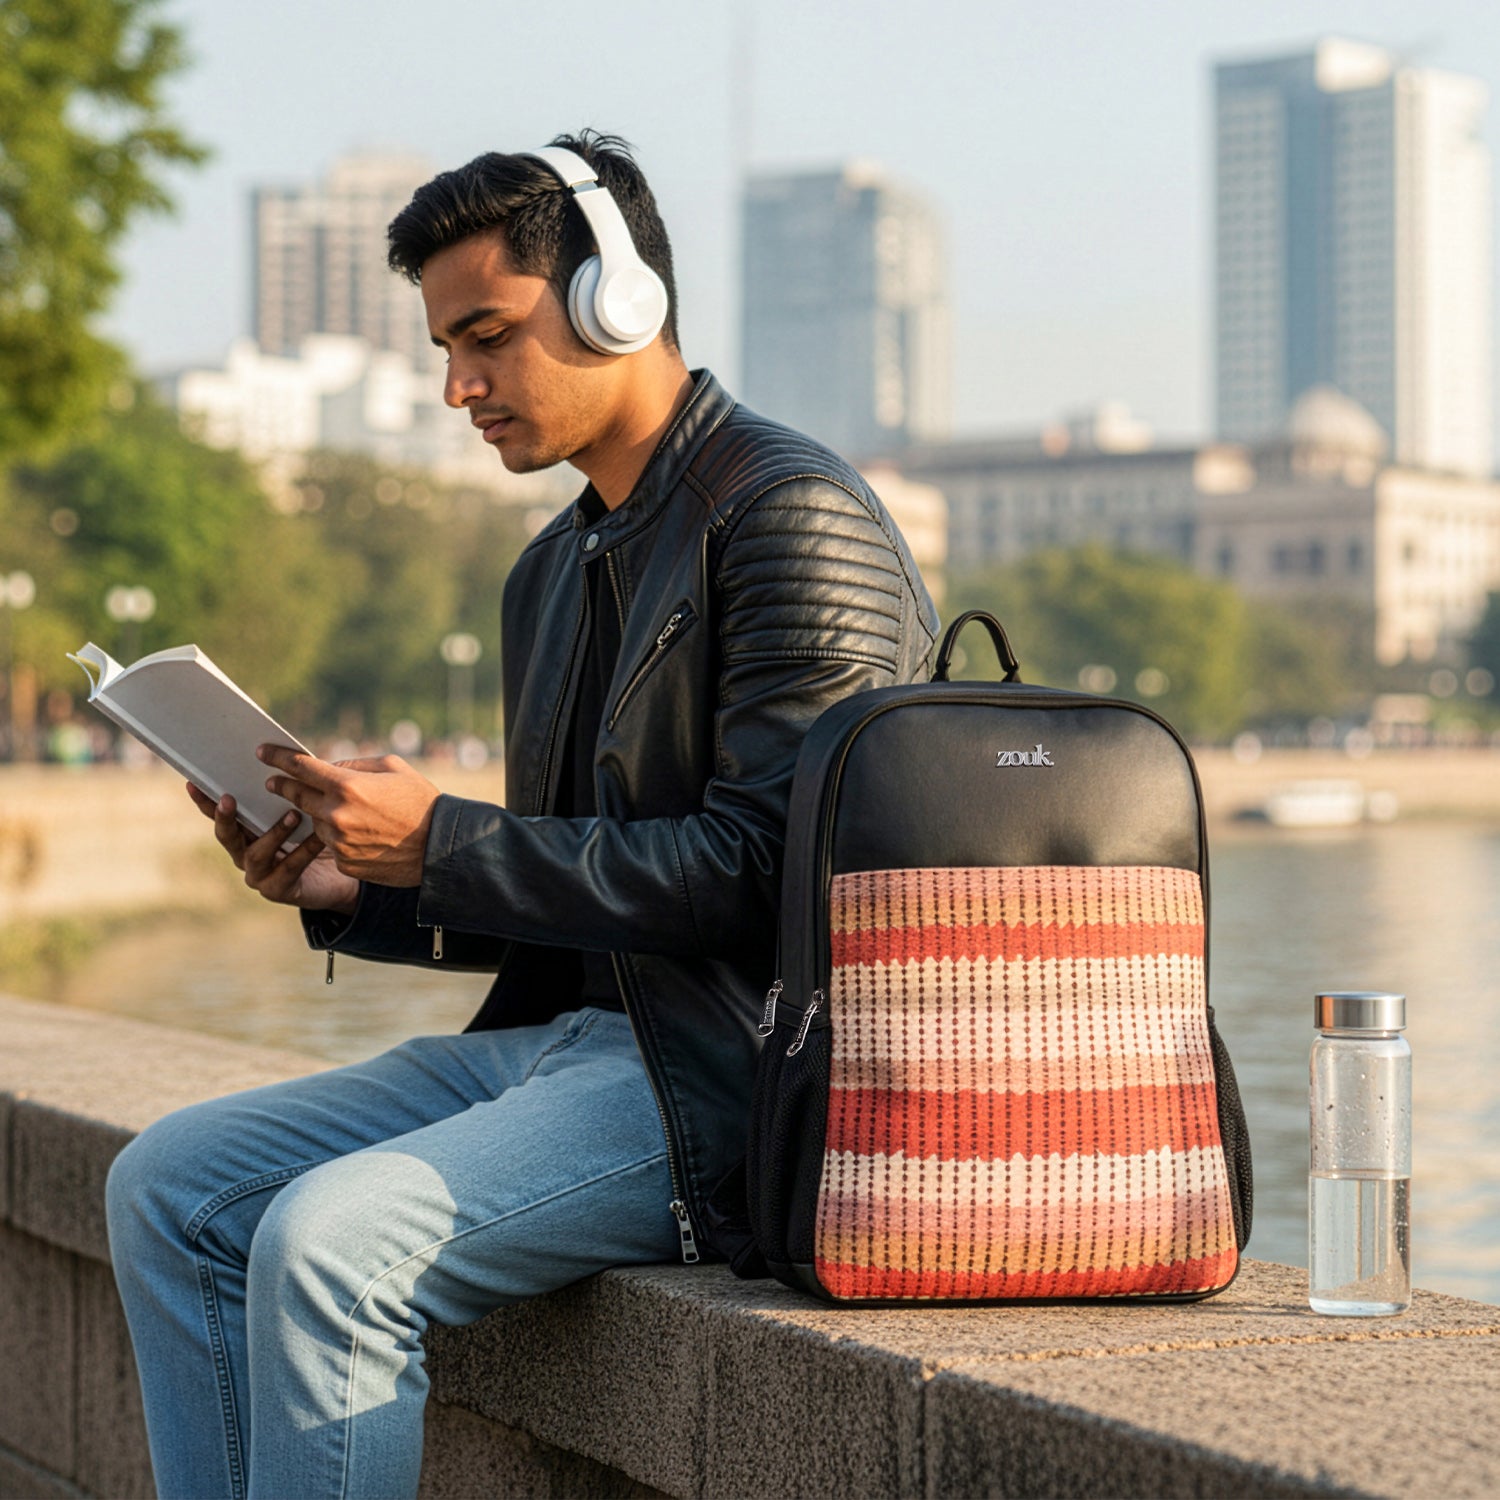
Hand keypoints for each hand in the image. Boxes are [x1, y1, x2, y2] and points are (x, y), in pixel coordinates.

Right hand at [187, 783, 360, 912]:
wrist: (343, 873)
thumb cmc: (321, 833)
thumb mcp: (308, 807)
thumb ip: (295, 789)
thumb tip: (294, 756)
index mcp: (245, 830)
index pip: (220, 813)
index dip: (205, 800)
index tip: (193, 782)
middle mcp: (244, 852)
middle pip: (227, 835)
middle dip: (225, 817)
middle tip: (228, 799)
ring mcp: (258, 874)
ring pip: (256, 854)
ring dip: (274, 832)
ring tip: (294, 815)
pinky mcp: (278, 890)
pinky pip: (288, 868)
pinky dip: (303, 851)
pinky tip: (319, 837)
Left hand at [257, 746, 440, 887]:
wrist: (440, 846)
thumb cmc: (421, 800)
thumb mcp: (392, 768)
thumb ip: (354, 765)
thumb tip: (327, 767)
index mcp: (347, 786)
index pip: (301, 767)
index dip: (278, 758)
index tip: (262, 752)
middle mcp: (336, 814)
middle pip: (297, 796)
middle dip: (283, 787)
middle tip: (272, 782)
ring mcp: (338, 841)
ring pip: (314, 823)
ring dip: (319, 815)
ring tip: (336, 810)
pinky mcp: (344, 862)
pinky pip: (331, 845)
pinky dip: (338, 837)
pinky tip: (359, 833)